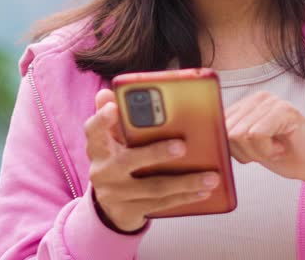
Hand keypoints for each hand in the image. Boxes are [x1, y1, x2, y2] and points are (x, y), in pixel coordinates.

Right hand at [84, 88, 221, 232]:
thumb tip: (109, 93)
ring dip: (185, 182)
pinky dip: (184, 197)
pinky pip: (161, 204)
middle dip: (156, 153)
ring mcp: (114, 194)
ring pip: (154, 187)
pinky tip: (203, 191)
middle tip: (182, 145)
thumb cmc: (119, 159)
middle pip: (128, 160)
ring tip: (211, 176)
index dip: (102, 119)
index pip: (93, 130)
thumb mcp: (115, 139)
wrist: (111, 205)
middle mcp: (102, 171)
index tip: (115, 108)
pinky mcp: (128, 211)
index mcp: (98, 147)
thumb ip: (117, 117)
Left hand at [225, 90, 304, 203]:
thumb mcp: (250, 149)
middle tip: (269, 151)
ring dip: (258, 152)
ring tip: (276, 148)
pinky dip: (267, 151)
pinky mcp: (284, 110)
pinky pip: (256, 135)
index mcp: (246, 105)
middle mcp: (257, 98)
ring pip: (240, 134)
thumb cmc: (286, 156)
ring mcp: (272, 102)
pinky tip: (282, 147)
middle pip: (227, 131)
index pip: (217, 126)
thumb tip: (205, 138)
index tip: (254, 152)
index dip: (232, 149)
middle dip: (245, 152)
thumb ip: (230, 139)